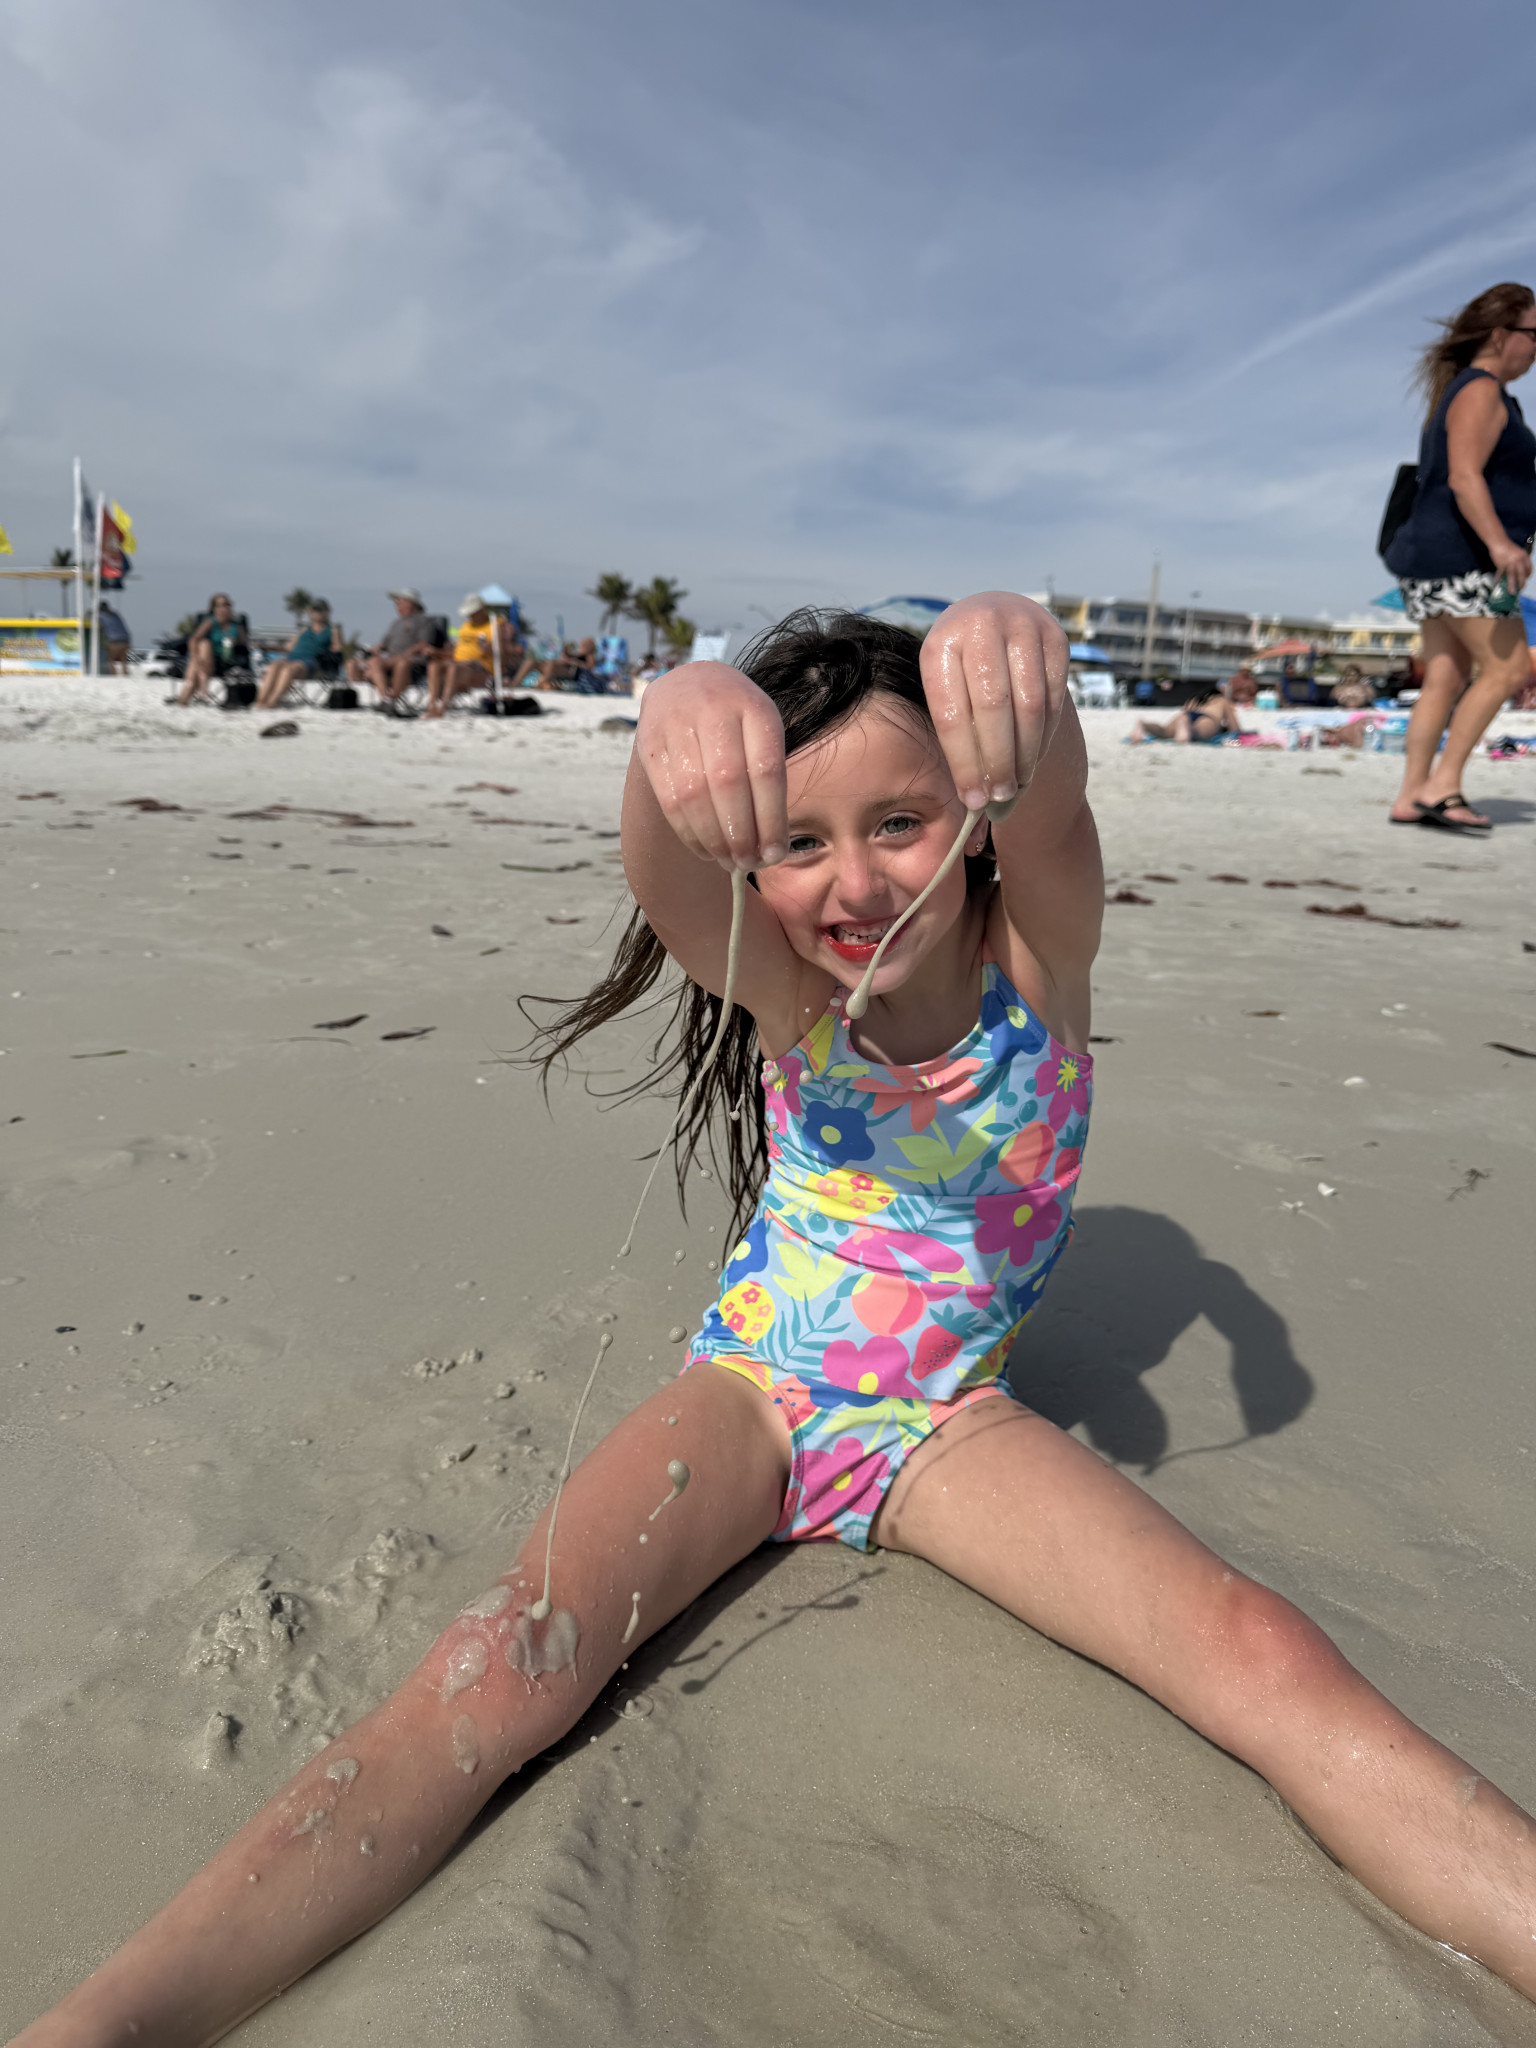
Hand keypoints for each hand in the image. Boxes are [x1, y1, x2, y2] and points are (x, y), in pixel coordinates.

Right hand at [635, 662, 787, 868]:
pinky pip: (669, 798)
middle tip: (748, 864)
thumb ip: (768, 782)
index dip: (771, 818)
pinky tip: (704, 849)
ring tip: (727, 861)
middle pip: (727, 783)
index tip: (775, 854)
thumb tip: (769, 849)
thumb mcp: (761, 733)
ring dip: (713, 838)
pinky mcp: (649, 743)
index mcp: (754, 708)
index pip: (765, 770)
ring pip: (694, 794)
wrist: (685, 685)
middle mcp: (714, 710)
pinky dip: (688, 833)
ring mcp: (676, 724)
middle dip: (740, 833)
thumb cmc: (735, 722)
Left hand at [920, 592, 1069, 814]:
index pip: (952, 714)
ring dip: (1026, 753)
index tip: (973, 800)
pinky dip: (1046, 734)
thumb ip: (959, 733)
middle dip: (998, 761)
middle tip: (1001, 796)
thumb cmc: (961, 668)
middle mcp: (981, 625)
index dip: (964, 763)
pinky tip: (1035, 755)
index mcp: (940, 643)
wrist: (992, 616)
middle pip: (993, 708)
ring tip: (1018, 783)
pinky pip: (1055, 697)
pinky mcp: (1056, 635)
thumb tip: (978, 801)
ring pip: (1030, 705)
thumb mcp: (947, 688)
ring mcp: (1023, 625)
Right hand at [1490, 537, 1532, 591]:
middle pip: (1522, 574)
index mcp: (1524, 556)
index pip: (1529, 568)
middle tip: (1521, 588)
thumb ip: (1520, 560)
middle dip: (1522, 583)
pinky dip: (1499, 579)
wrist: (1498, 541)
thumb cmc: (1507, 546)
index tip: (1526, 578)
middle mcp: (1518, 560)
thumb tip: (1519, 569)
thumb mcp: (1517, 552)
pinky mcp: (1501, 565)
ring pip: (1512, 577)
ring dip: (1512, 585)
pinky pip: (1501, 575)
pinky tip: (1497, 583)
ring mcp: (1509, 563)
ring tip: (1512, 592)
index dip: (1528, 575)